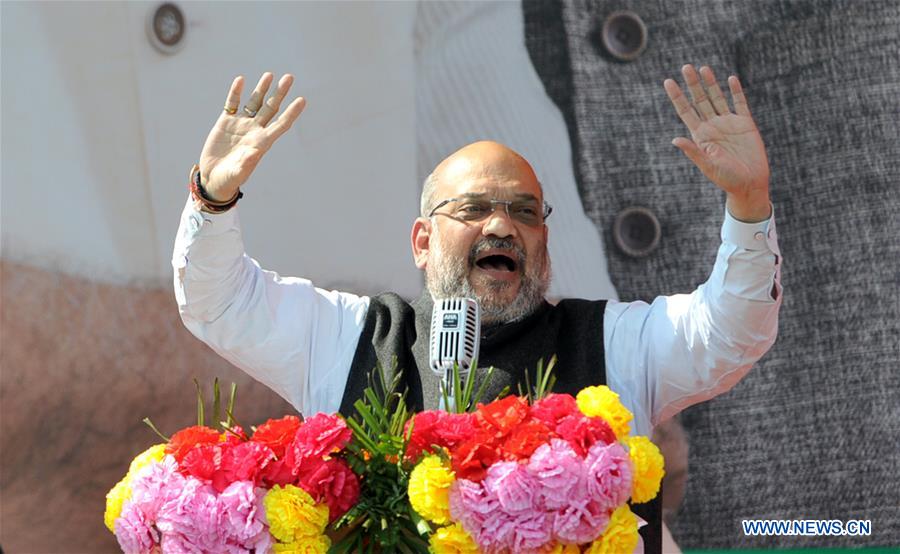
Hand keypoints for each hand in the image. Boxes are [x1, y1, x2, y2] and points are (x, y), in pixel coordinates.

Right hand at [198, 73, 305, 200]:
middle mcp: (255, 131)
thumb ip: (246, 163)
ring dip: (262, 89)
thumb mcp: (237, 173)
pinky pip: (232, 104)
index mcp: (262, 143)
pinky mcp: (225, 122)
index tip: (302, 99)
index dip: (292, 112)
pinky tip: (241, 80)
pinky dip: (235, 92)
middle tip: (289, 77)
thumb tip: (254, 153)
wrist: (213, 177)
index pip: (281, 124)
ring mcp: (241, 125)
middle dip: (280, 93)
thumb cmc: (229, 179)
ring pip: (254, 103)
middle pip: (271, 108)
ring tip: (269, 75)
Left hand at [665, 65, 770, 221]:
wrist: (750, 184)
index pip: (686, 111)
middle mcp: (712, 126)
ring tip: (703, 68)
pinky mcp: (745, 124)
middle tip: (685, 66)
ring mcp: (729, 123)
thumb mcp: (707, 165)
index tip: (668, 81)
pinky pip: (739, 103)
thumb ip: (693, 151)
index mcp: (700, 135)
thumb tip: (674, 139)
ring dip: (710, 83)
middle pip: (700, 100)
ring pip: (717, 98)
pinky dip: (735, 91)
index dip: (677, 96)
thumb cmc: (726, 179)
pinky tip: (730, 79)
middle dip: (692, 84)